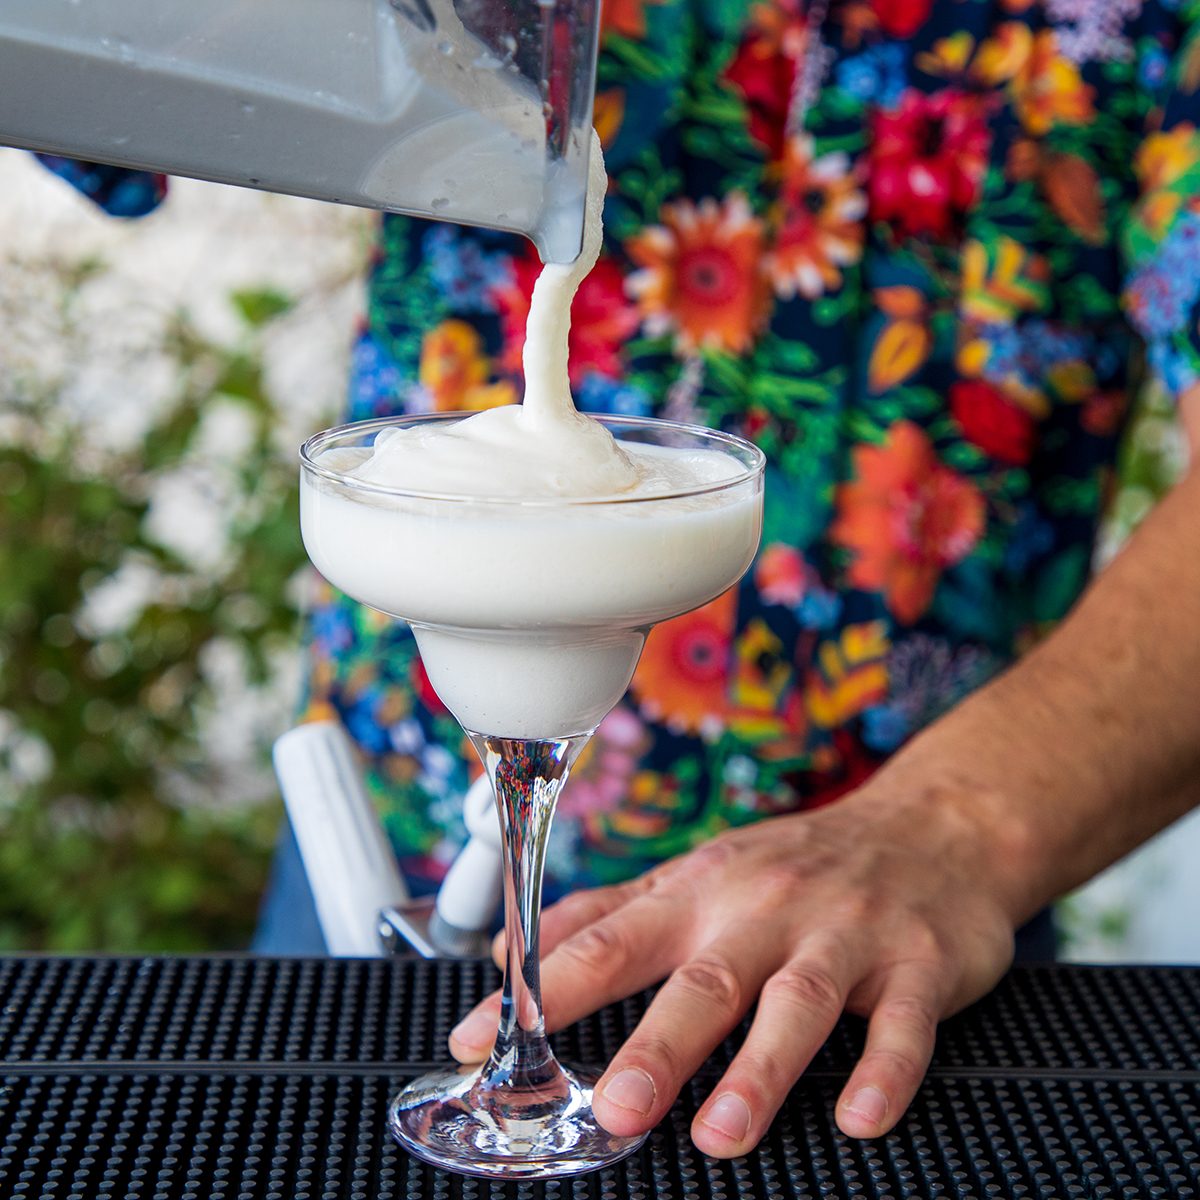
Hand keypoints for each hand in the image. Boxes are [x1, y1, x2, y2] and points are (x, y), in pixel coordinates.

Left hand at [448, 782, 1019, 1155]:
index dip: (544, 989)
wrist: (931, 828)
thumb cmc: (797, 862)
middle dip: (658, 1044)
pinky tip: (860, 1118)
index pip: (610, 941)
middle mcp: (765, 911)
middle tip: (616, 1108)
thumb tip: (510, 948)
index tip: (483, 1038)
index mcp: (701, 893)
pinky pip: (902, 1024)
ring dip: (759, 1069)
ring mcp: (843, 936)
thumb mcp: (699, 872)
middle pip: (704, 980)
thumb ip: (607, 913)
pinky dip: (884, 1071)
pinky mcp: (915, 966)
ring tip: (721, 1133)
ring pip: (797, 1003)